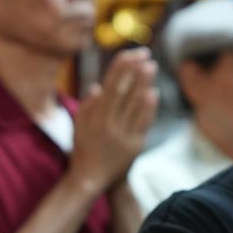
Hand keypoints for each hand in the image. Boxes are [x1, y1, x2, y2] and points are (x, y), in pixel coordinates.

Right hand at [68, 47, 158, 193]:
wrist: (90, 178)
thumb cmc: (83, 149)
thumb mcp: (79, 126)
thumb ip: (87, 105)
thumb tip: (98, 86)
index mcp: (95, 116)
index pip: (111, 85)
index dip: (122, 67)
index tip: (130, 53)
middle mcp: (109, 123)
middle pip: (126, 91)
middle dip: (136, 71)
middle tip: (146, 55)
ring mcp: (123, 135)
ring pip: (137, 105)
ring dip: (145, 84)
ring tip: (152, 67)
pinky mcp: (134, 145)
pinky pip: (144, 122)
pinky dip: (149, 107)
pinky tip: (153, 93)